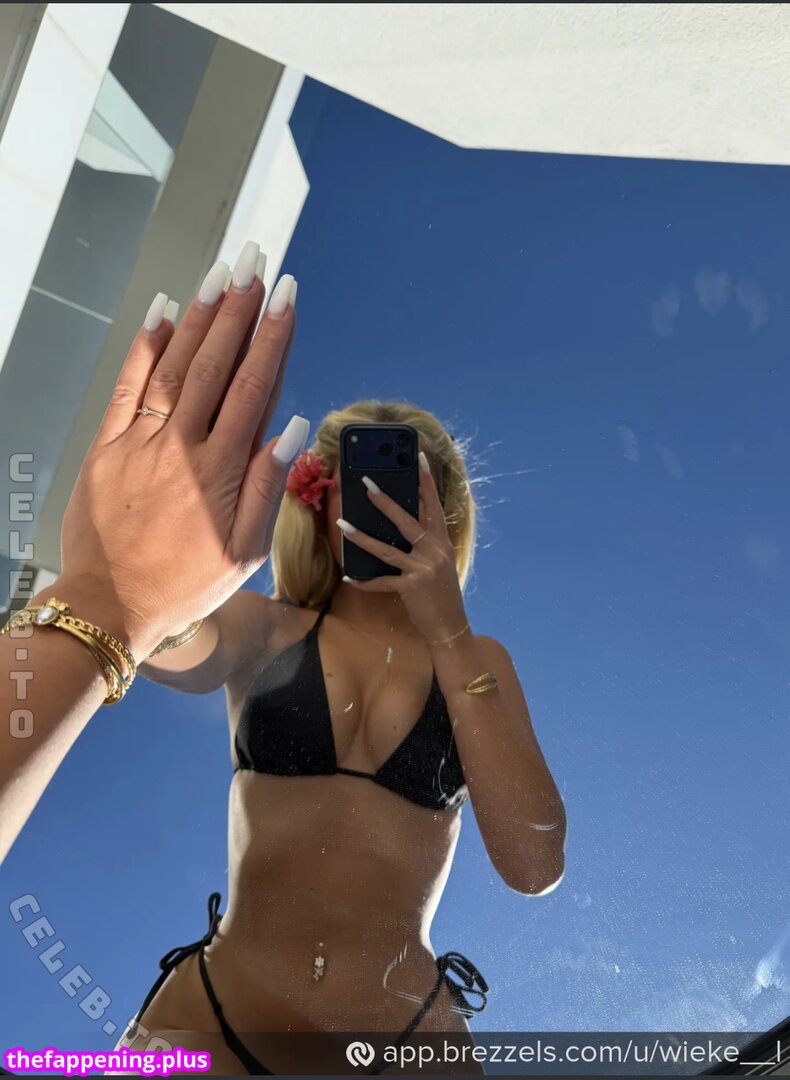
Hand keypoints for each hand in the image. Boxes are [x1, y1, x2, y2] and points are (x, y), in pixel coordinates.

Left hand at [59, 242, 306, 654]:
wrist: (111, 605)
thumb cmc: (186, 583)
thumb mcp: (245, 550)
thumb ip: (268, 485)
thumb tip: (290, 426)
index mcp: (220, 470)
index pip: (254, 387)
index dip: (273, 336)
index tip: (286, 296)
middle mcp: (181, 446)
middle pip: (217, 363)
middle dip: (239, 307)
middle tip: (256, 262)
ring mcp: (140, 442)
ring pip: (176, 365)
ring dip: (199, 315)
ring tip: (220, 272)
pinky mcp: (106, 446)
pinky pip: (128, 385)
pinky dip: (145, 345)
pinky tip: (162, 310)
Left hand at [337, 451, 468, 642]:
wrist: (450, 625)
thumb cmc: (441, 592)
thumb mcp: (439, 562)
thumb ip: (425, 542)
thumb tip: (402, 520)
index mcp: (441, 541)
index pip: (433, 505)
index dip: (426, 481)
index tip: (418, 457)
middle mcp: (434, 550)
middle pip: (407, 521)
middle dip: (385, 501)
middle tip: (366, 484)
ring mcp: (423, 568)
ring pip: (387, 549)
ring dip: (362, 537)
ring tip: (342, 524)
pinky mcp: (411, 587)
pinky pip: (382, 582)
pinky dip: (366, 582)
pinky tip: (350, 579)